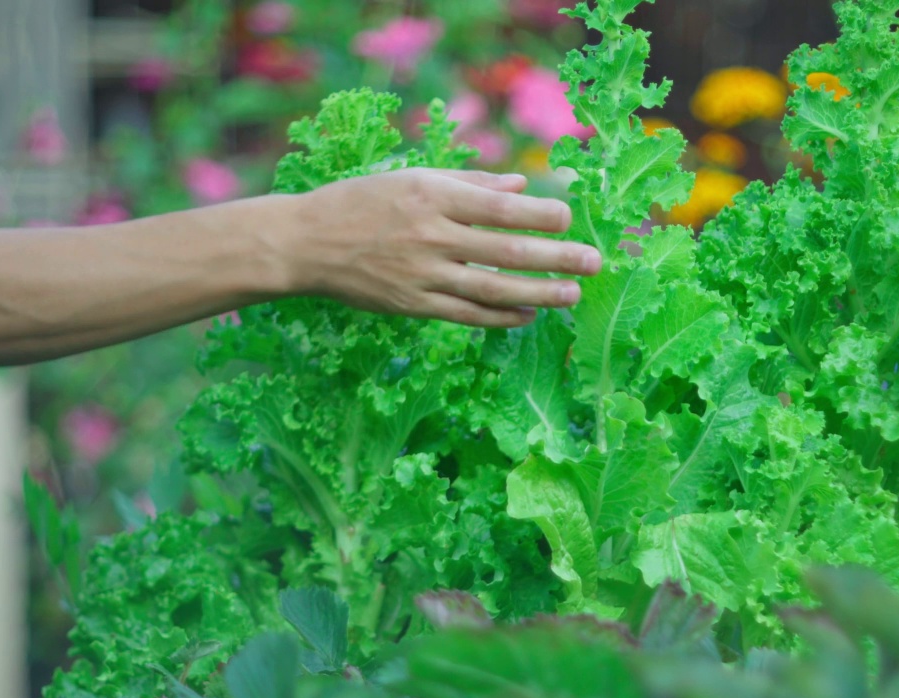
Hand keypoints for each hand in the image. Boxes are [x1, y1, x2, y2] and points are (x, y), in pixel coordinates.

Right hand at [282, 167, 600, 327]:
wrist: (305, 242)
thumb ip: (470, 184)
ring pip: (492, 288)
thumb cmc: (362, 202)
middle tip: (593, 261)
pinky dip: (500, 317)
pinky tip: (528, 316)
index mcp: (432, 195)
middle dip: (555, 257)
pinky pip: (466, 314)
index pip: (499, 206)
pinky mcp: (412, 305)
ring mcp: (422, 273)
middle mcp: (431, 234)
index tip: (568, 216)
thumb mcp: (412, 178)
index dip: (538, 213)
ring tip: (572, 294)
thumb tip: (521, 186)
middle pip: (505, 250)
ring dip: (538, 294)